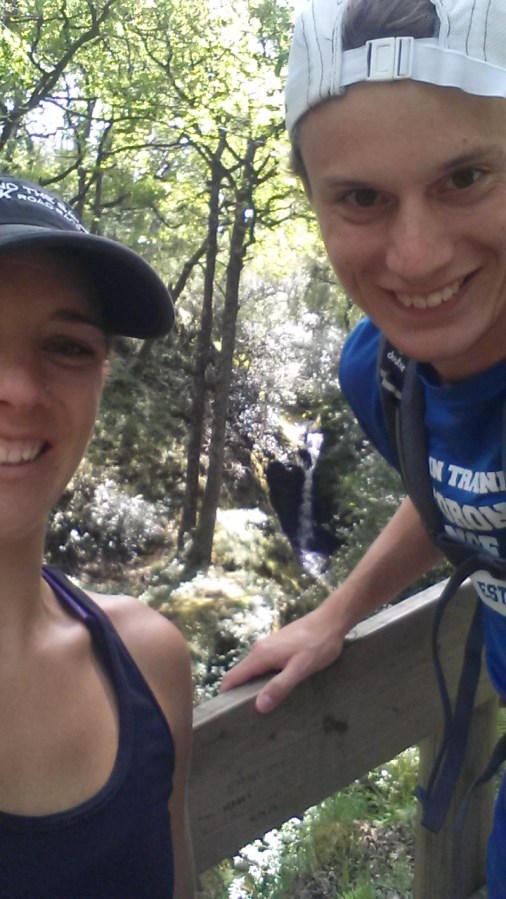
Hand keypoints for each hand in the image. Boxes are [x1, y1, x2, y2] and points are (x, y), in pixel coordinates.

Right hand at [219, 604, 344, 713]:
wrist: (331, 620)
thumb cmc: (318, 645)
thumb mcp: (301, 669)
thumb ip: (279, 686)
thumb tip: (258, 706)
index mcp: (260, 655)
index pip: (232, 677)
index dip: (227, 696)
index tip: (229, 715)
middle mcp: (259, 649)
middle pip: (240, 674)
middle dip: (239, 694)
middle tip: (248, 716)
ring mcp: (267, 645)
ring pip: (252, 670)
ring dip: (253, 686)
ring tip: (263, 705)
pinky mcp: (277, 645)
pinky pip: (262, 665)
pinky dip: (263, 678)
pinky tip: (276, 687)